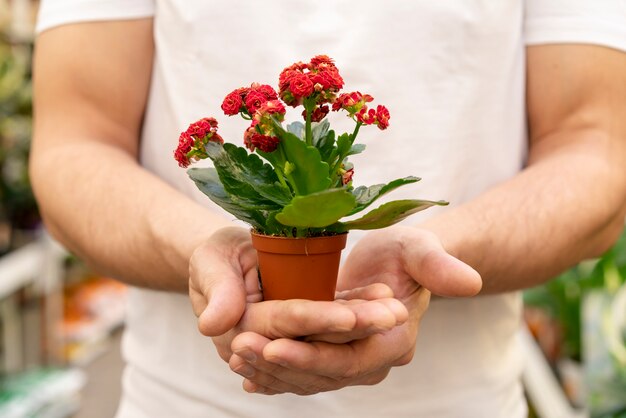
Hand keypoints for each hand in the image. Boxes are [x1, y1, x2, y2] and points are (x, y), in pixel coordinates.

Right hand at [188, 227, 409, 362]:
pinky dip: (357, 309)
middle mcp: (270, 343)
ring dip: (364, 323)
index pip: (285, 326)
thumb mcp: (211, 262)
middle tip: (393, 315)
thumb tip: (212, 325)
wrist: (225, 257)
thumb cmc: (216, 254)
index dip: (317, 322)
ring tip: (395, 308)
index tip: (349, 317)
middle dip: (355, 327)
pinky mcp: (307, 327)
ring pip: (331, 335)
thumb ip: (216, 290)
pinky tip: (383, 298)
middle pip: (316, 338)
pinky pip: (334, 322)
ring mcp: (291, 339)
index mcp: (243, 330)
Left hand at [229, 226, 480, 394]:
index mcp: (394, 341)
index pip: (348, 357)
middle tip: (238, 346)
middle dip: (279, 362)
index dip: (311, 353)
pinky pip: (301, 372)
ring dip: (269, 370)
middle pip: (321, 373)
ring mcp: (351, 363)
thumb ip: (439, 265)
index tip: (273, 341)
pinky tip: (244, 370)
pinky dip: (273, 373)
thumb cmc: (406, 252)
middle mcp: (373, 361)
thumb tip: (469, 282)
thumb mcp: (419, 249)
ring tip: (233, 353)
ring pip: (306, 377)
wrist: (395, 264)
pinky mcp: (332, 357)